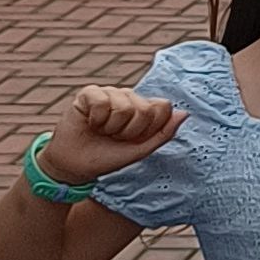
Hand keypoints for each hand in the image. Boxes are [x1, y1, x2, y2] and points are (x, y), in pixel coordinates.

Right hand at [40, 85, 183, 182]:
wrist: (74, 166)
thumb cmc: (107, 157)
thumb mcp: (138, 151)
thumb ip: (163, 134)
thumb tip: (185, 113)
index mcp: (144, 108)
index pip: (163, 107)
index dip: (149, 129)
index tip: (134, 140)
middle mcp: (129, 96)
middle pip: (144, 109)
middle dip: (128, 132)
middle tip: (114, 137)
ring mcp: (110, 92)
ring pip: (123, 106)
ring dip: (110, 127)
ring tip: (101, 131)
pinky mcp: (90, 93)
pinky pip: (102, 101)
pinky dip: (96, 119)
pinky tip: (90, 123)